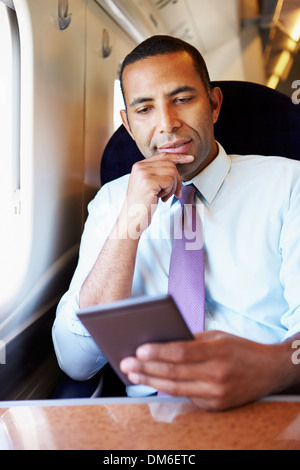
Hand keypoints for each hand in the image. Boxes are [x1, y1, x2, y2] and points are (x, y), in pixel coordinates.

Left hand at [120, 330, 296, 410]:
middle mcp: (216, 375)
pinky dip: (169, 389)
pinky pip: (187, 397)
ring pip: (176, 388)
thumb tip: (162, 341)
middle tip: (126, 364)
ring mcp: (216, 394)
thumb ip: (192, 340)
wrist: (269, 371)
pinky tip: (154, 382)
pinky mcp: (216, 406)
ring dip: (151, 381)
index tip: (138, 350)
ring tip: (133, 374)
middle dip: (145, 368)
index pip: (180, 352)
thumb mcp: (218, 337)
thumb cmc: (241, 349)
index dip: (157, 352)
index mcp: (217, 352)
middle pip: (173, 372)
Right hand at [121, 153, 193, 235]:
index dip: (178, 156)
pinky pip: (170, 181)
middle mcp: (140, 167)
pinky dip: (170, 191)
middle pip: (170, 164)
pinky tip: (161, 199)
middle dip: (177, 180)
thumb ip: (158, 173)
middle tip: (174, 193)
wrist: (132, 220)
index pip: (163, 156)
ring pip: (172, 172)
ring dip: (173, 187)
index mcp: (139, 166)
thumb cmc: (142, 205)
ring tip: (164, 196)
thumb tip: (177, 165)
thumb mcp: (149, 185)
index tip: (190, 158)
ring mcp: (143, 174)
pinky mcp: (149, 182)